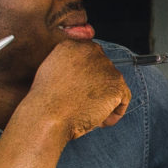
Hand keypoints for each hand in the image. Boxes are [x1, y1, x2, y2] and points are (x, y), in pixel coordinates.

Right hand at [16, 38, 131, 140]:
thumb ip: (68, 66)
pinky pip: (123, 100)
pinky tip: (100, 122)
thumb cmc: (45, 104)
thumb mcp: (49, 74)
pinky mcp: (117, 83)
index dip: (88, 79)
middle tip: (82, 106)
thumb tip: (86, 73)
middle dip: (97, 89)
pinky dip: (114, 113)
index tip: (78, 93)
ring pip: (113, 85)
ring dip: (105, 102)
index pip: (91, 58)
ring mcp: (106, 66)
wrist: (48, 117)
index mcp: (71, 45)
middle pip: (104, 71)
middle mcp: (91, 50)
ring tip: (88, 115)